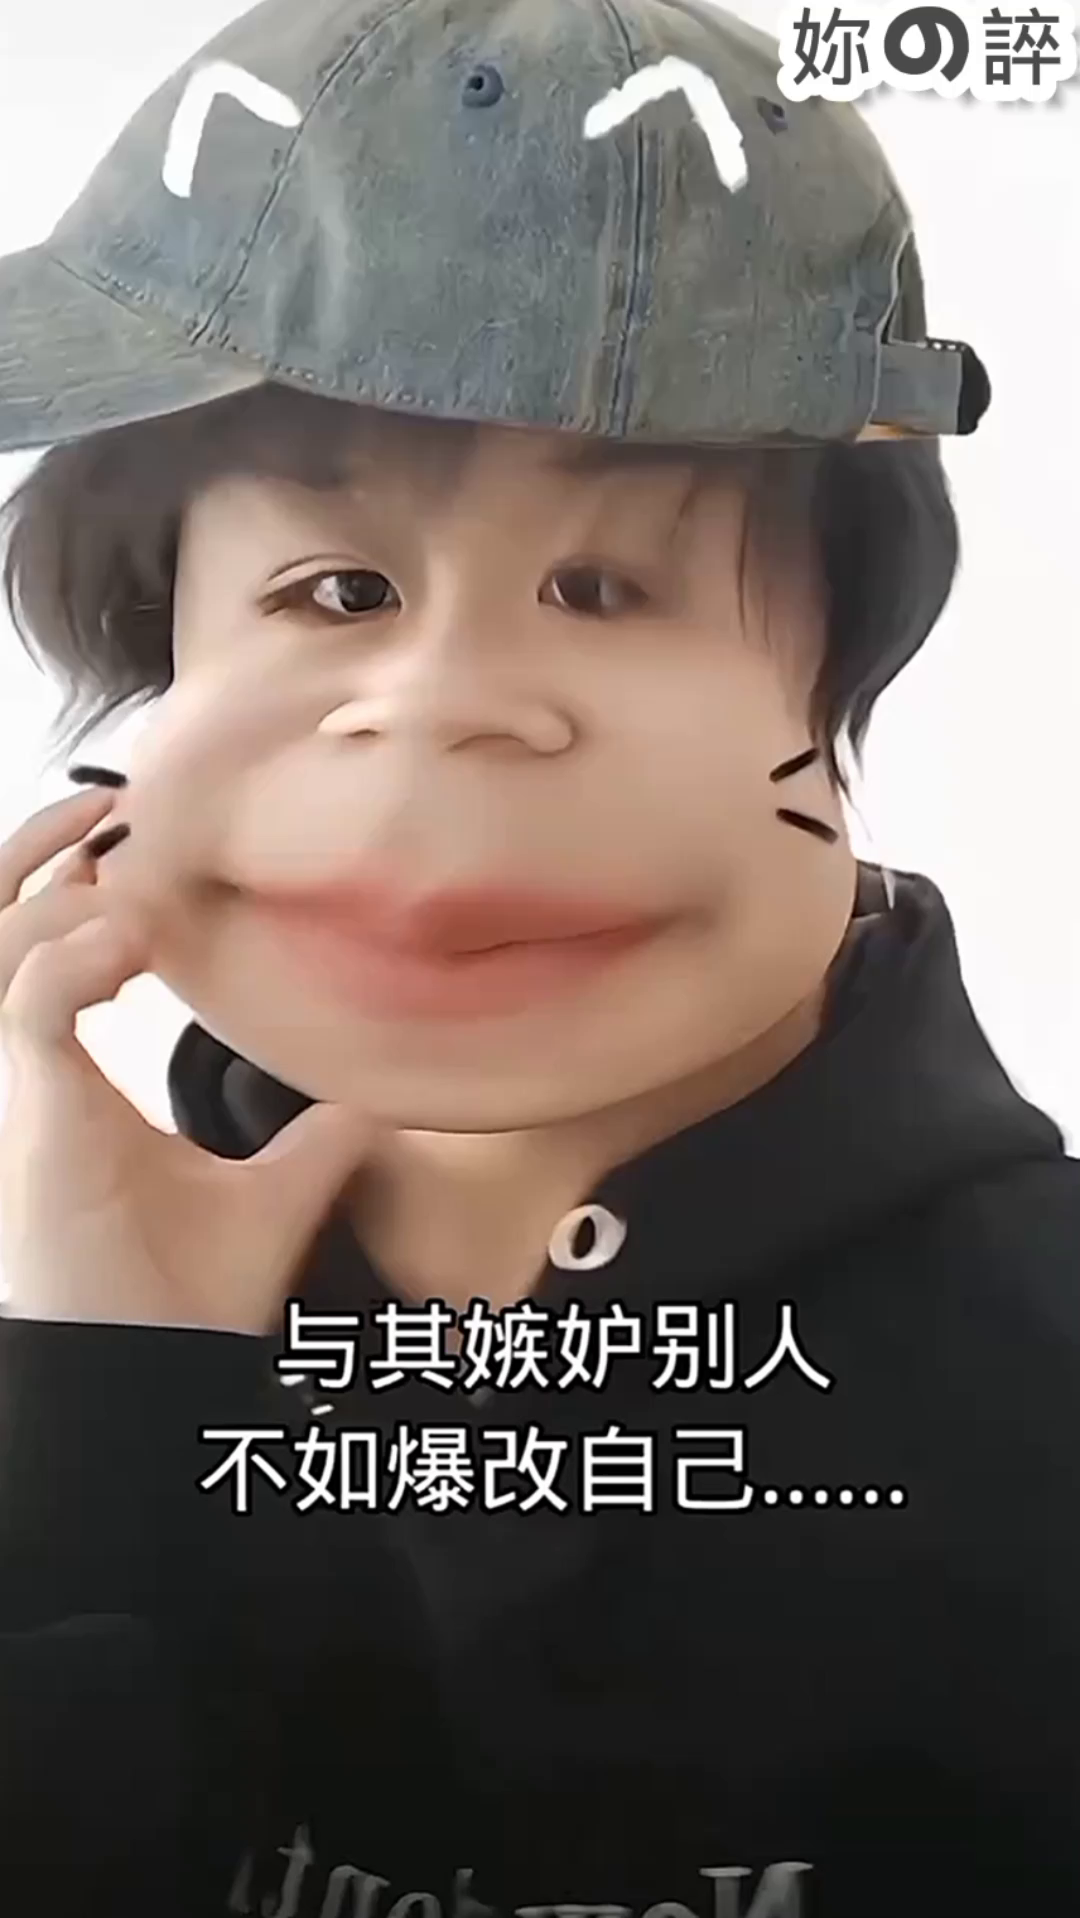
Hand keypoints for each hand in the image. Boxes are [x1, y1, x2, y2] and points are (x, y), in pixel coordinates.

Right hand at [0, 791, 372, 1331]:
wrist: (162, 1370)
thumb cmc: (191, 1297)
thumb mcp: (270, 1194)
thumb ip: (312, 1143)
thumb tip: (374, 1106)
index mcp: (65, 1082)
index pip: (37, 958)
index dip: (72, 892)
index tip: (137, 849)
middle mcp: (30, 1078)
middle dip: (34, 856)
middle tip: (110, 811)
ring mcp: (22, 1093)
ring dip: (61, 898)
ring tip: (133, 883)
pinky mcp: (32, 1112)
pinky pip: (27, 1001)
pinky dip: (75, 959)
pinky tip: (137, 949)